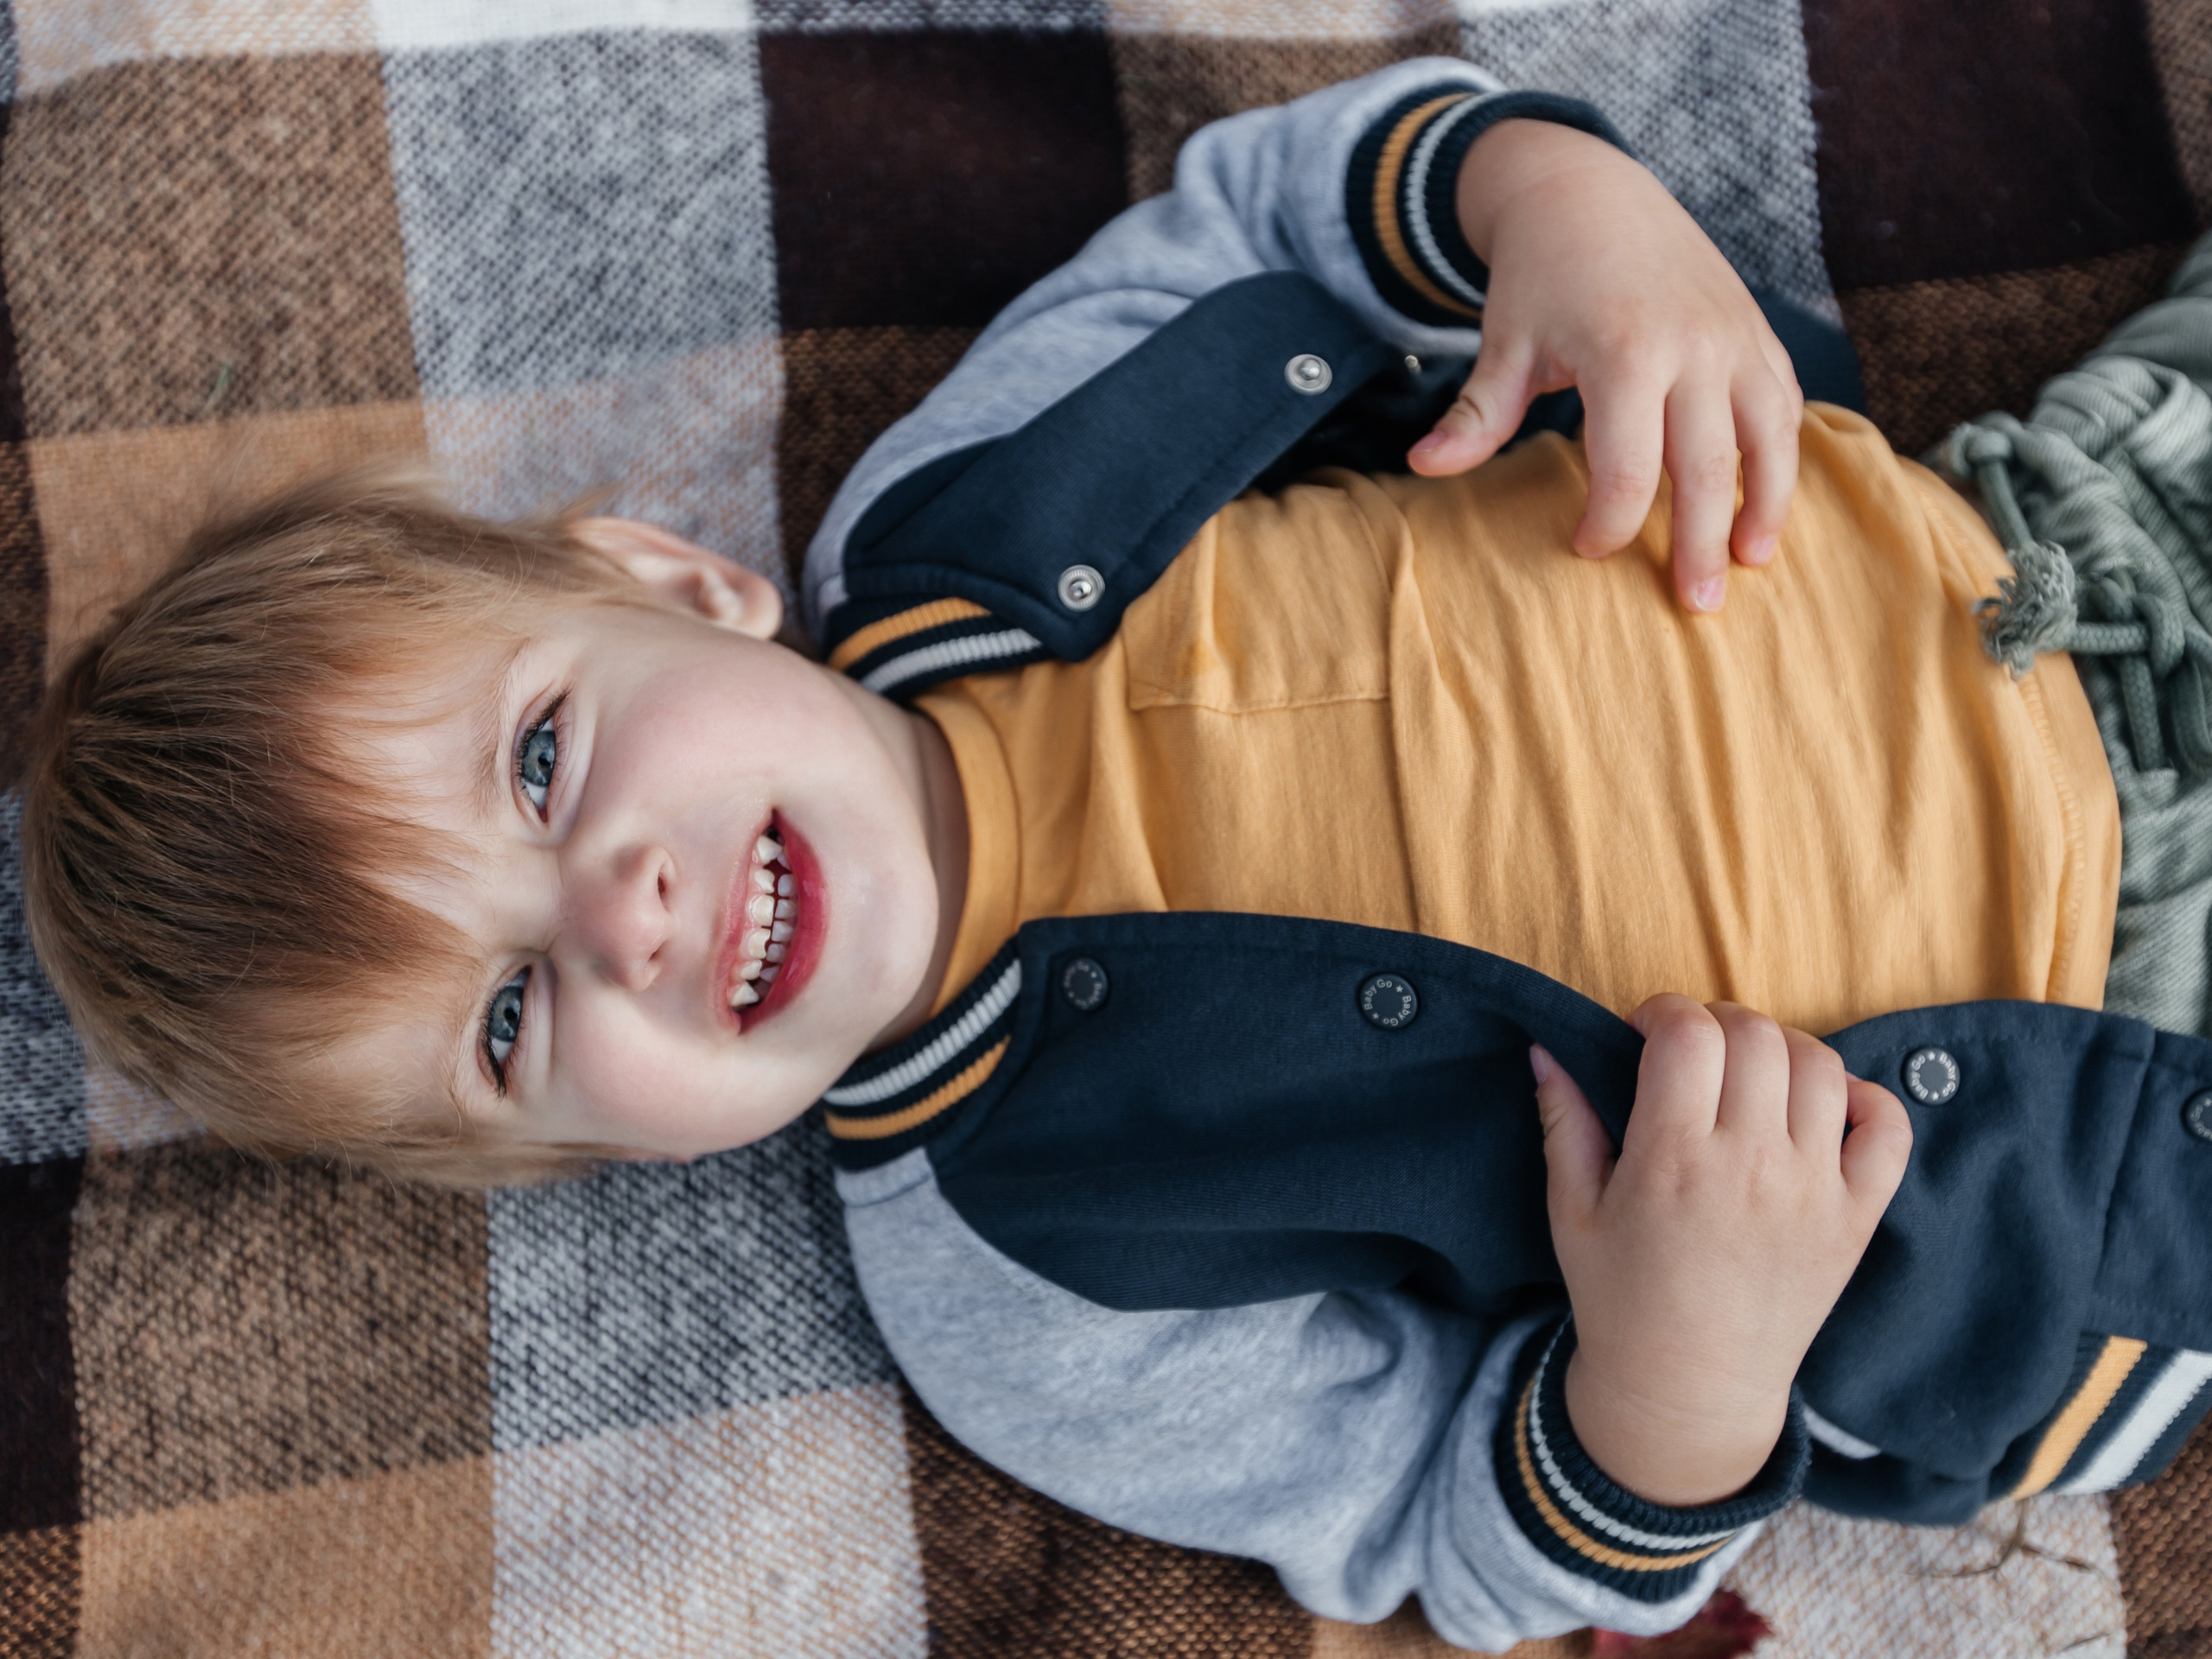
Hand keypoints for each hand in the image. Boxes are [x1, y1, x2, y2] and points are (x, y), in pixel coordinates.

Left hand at [1408, 120, 1804, 613]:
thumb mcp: (1505, 341)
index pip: (1628, 468)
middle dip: (1700, 544)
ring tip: (1750, 566)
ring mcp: (1735, 337)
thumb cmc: (1539, 278)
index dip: (1610, 522)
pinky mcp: (1757, 333)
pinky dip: (1782, 459)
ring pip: (1766, 439)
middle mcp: (1693, 346)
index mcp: (1624, 352)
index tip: (1586, 547)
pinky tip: (1766, 507)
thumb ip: (1477, 412)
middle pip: (1704, 468)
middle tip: (1695, 609)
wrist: (1590, 190)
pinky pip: (1784, 406)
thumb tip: (1422, 467)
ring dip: (1763, 508)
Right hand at [1531, 996, 1910, 1505]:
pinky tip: (1820, 1110)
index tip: (1644, 1033)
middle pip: (1756, 1035)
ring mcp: (1815, 1191)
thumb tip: (1547, 1047)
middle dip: (1717, 1022)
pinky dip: (1863, 1099)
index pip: (1687, 1032)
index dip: (1663, 1012)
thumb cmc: (1621, 1298)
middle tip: (1693, 1052)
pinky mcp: (1857, 1218)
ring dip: (1782, 1051)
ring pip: (1822, 1066)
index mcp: (1674, 1160)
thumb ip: (1564, 1121)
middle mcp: (1753, 1166)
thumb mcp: (1572, 1210)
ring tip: (1750, 1077)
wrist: (1690, 1390)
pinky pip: (1889, 1128)